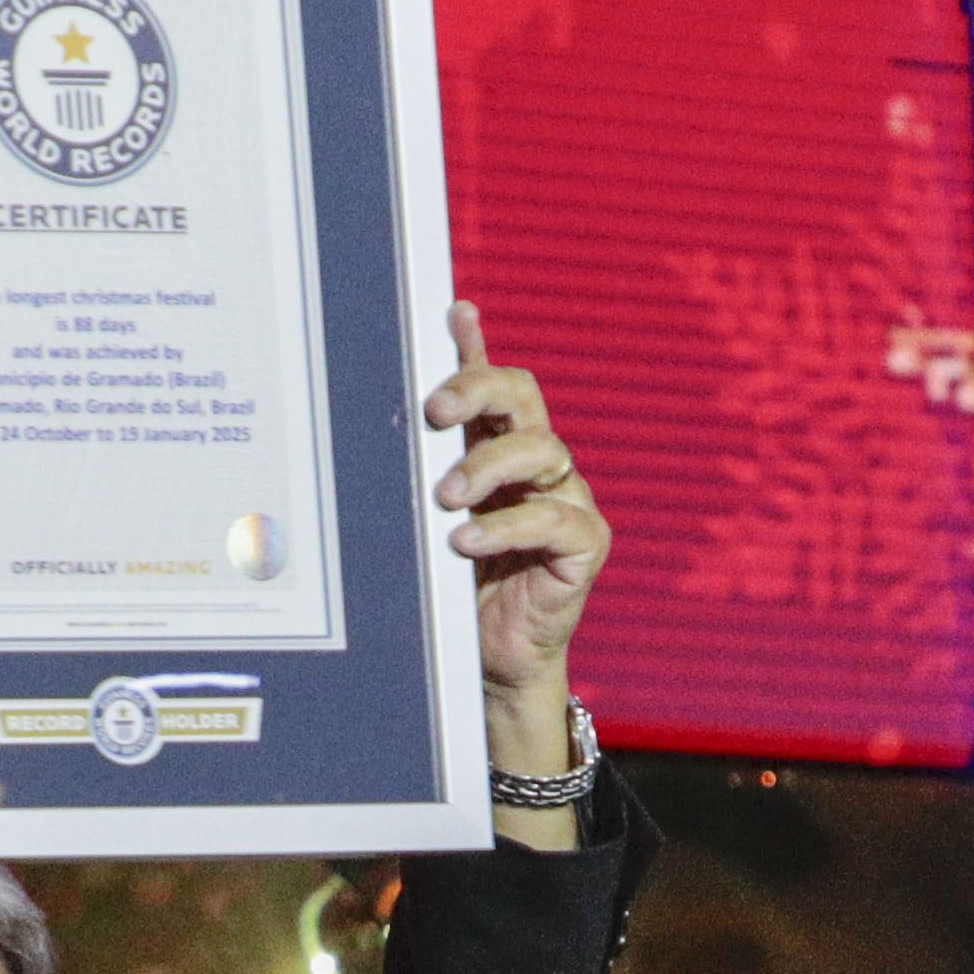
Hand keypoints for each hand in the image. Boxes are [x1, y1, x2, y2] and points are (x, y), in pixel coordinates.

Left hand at [429, 313, 608, 723]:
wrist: (490, 658)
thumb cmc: (456, 584)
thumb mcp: (429, 519)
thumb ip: (424, 465)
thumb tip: (388, 407)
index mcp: (502, 449)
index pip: (497, 384)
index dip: (477, 347)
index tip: (452, 315)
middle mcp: (540, 464)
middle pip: (524, 399)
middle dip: (479, 392)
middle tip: (435, 412)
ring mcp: (567, 499)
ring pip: (542, 450)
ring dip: (488, 467)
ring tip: (447, 498)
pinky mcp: (585, 544)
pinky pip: (554, 519)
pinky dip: (507, 527)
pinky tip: (465, 541)